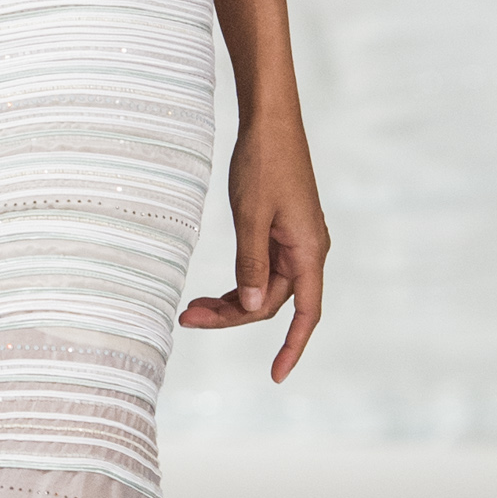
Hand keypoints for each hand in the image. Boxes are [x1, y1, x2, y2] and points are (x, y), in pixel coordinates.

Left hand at [178, 121, 326, 379]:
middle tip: (188, 317)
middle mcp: (307, 251)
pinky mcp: (281, 232)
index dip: (292, 347)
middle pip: (272, 301)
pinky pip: (261, 269)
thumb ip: (252, 262)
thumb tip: (253, 306)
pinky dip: (238, 282)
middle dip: (232, 316)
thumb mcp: (252, 214)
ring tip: (191, 308)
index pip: (306, 313)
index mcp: (309, 250)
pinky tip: (213, 291)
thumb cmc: (264, 162)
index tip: (276, 376)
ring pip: (263, 287)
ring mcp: (295, 242)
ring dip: (231, 301)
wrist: (270, 120)